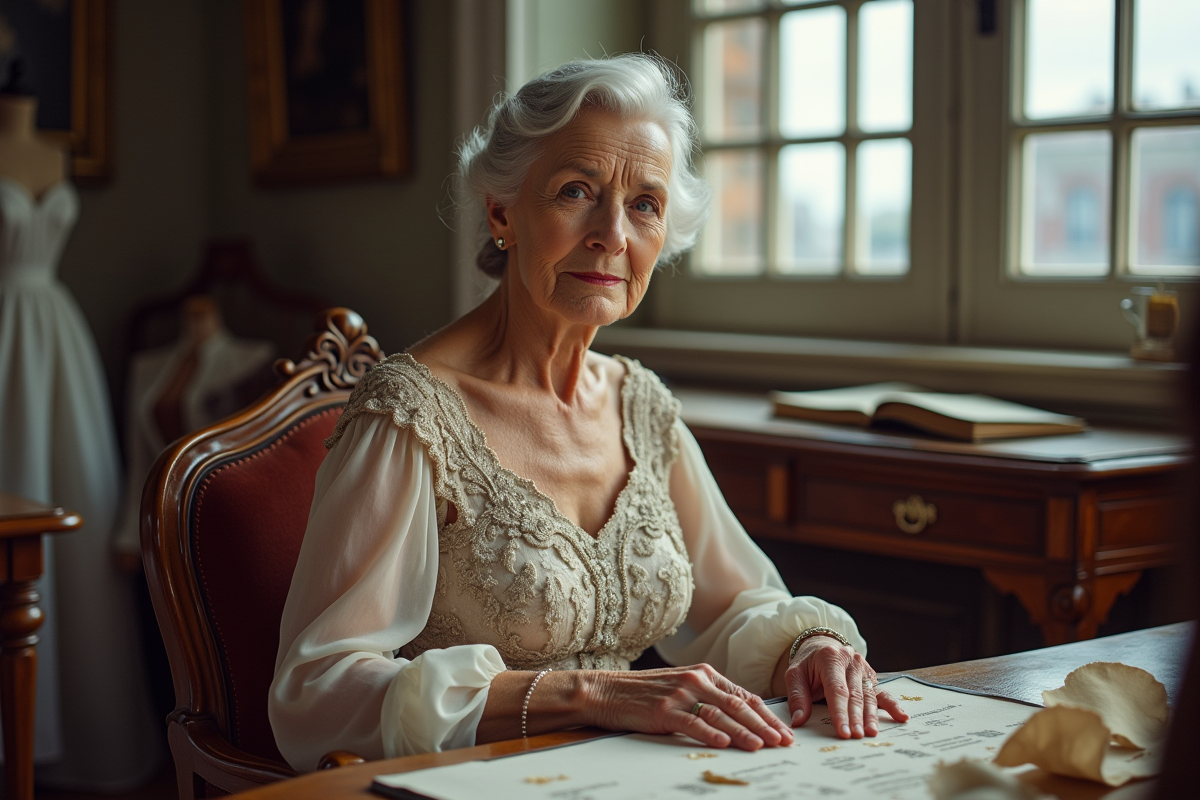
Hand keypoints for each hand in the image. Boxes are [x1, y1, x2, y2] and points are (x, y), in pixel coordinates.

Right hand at [590, 664, 794, 750]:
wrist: (607, 690)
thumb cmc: (645, 693)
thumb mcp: (682, 687)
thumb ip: (708, 697)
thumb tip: (739, 717)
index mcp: (704, 674)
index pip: (744, 695)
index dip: (766, 714)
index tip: (784, 731)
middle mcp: (696, 680)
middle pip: (738, 705)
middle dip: (764, 725)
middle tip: (783, 742)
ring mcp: (681, 694)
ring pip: (721, 714)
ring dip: (744, 731)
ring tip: (762, 745)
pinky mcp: (664, 709)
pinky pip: (692, 722)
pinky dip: (710, 733)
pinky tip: (724, 742)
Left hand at [778, 636, 907, 737]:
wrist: (822, 645)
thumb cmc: (808, 663)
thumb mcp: (794, 674)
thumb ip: (797, 696)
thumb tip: (799, 721)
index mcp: (830, 658)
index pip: (837, 689)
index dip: (840, 712)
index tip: (842, 731)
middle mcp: (850, 661)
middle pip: (855, 694)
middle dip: (856, 717)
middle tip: (856, 736)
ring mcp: (863, 668)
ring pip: (869, 695)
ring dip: (871, 716)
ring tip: (871, 733)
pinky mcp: (871, 677)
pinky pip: (882, 692)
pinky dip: (892, 705)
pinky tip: (902, 717)